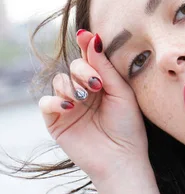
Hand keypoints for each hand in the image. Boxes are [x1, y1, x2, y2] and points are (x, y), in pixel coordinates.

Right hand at [39, 30, 148, 184]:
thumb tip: (92, 37)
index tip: (85, 35)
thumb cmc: (128, 127)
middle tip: (95, 84)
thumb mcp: (121, 92)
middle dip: (82, 71)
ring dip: (71, 86)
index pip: (89, 60)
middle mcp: (84, 92)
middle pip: (73, 67)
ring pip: (59, 81)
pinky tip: (70, 106)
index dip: (86, 47)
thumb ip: (105, 67)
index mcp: (101, 84)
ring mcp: (69, 106)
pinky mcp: (56, 122)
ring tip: (84, 99)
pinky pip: (46, 103)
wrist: (122, 158)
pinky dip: (55, 101)